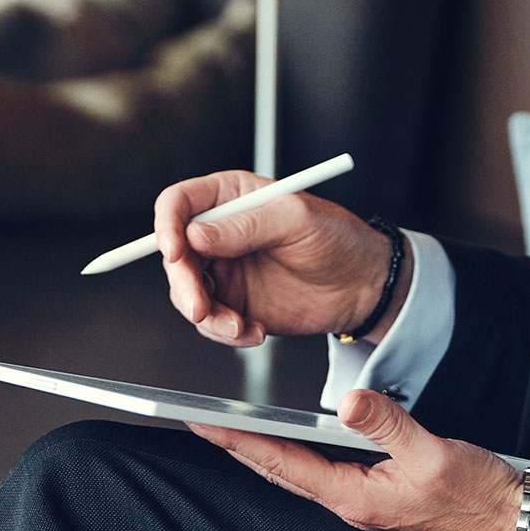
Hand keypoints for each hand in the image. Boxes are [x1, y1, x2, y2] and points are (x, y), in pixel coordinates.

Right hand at [153, 170, 396, 348]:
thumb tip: (195, 234)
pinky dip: (225, 332)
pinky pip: (209, 321)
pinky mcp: (233, 303)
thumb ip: (245, 225)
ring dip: (206, 315)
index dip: (167, 225)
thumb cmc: (336, 239)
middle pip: (174, 255)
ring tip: (240, 326)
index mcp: (230, 197)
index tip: (174, 250)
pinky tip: (255, 331)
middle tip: (201, 307)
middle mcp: (219, 233)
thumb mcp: (295, 220)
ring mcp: (223, 270)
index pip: (178, 203)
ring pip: (186, 293)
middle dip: (183, 284)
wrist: (362, 286)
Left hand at [191, 388, 525, 530]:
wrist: (513, 520)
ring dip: (263, 453)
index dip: (242, 443)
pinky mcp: (377, 496)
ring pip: (299, 475)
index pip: (285, 465)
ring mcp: (364, 503)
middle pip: (282, 473)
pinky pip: (322, 474)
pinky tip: (289, 442)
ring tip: (230, 429)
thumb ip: (388, 424)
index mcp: (357, 498)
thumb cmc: (479, 494)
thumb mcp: (433, 452)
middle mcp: (352, 505)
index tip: (207, 424)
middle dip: (239, 448)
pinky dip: (295, 456)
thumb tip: (348, 400)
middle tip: (200, 423)